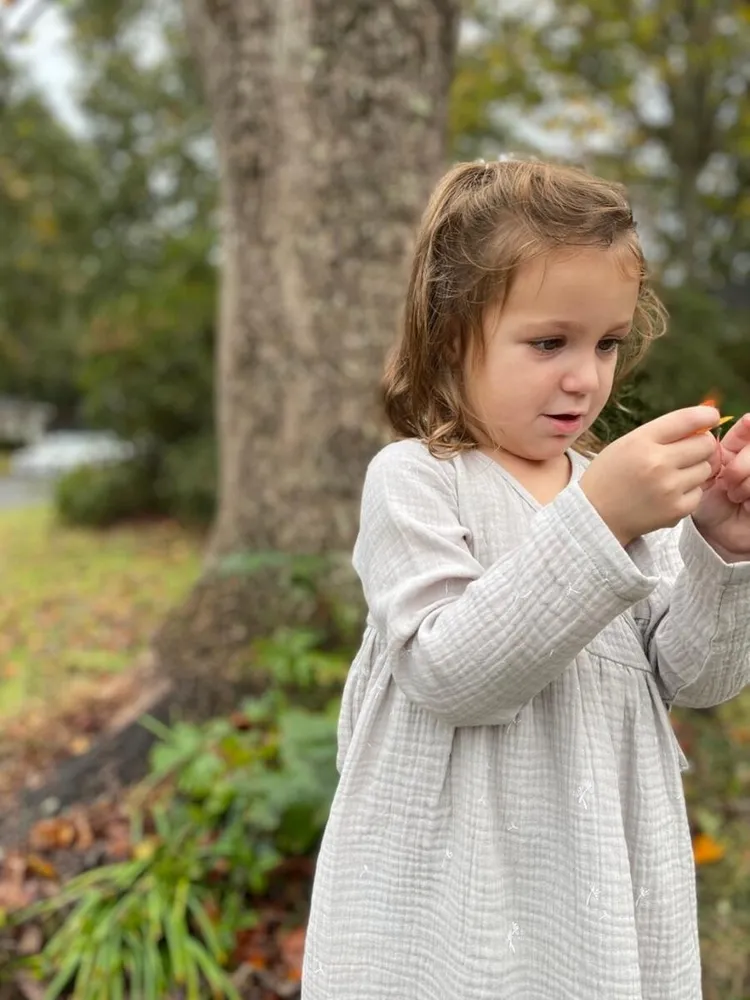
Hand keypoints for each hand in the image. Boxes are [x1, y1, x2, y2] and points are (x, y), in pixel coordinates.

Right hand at [580, 406, 721, 546]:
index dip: (706, 415)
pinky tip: (669, 493)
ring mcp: (669, 488)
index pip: (687, 420)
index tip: (711, 417)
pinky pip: (699, 492)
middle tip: (688, 451)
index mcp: (641, 442)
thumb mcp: (626, 444)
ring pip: (705, 468)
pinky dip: (689, 491)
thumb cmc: (610, 476)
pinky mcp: (676, 509)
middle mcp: (657, 463)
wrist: (595, 516)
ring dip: (695, 469)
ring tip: (673, 475)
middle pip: (705, 444)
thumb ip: (660, 433)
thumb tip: (701, 423)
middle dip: (701, 444)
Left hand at [692, 413, 749, 560]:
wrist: (712, 533)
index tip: (748, 422)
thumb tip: (705, 422)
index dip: (749, 425)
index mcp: (736, 450)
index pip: (747, 429)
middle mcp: (748, 461)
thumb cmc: (702, 502)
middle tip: (727, 476)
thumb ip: (701, 450)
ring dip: (746, 475)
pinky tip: (742, 500)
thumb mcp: (698, 473)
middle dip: (744, 458)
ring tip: (732, 492)